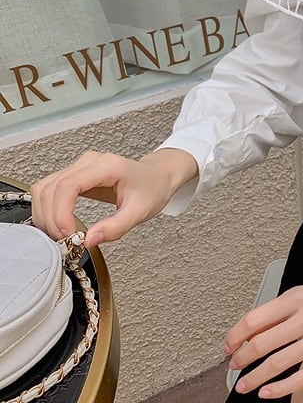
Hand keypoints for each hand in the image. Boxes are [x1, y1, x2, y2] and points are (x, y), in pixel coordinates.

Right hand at [29, 148, 197, 247]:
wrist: (157, 176)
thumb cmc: (152, 188)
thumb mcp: (140, 212)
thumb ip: (116, 227)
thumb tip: (88, 240)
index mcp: (107, 167)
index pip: (68, 186)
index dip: (60, 213)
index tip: (67, 234)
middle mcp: (88, 162)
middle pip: (51, 188)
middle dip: (51, 219)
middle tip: (64, 241)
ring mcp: (79, 167)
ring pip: (44, 188)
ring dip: (45, 215)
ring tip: (61, 235)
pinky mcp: (74, 175)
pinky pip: (49, 190)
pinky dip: (47, 209)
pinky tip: (58, 225)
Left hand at [224, 283, 302, 398]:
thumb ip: (282, 311)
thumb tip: (251, 331)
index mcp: (298, 298)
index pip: (253, 319)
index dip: (234, 337)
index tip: (228, 347)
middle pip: (260, 344)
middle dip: (240, 359)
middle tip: (234, 367)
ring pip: (275, 364)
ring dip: (253, 378)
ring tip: (243, 385)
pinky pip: (299, 379)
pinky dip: (278, 389)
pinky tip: (266, 393)